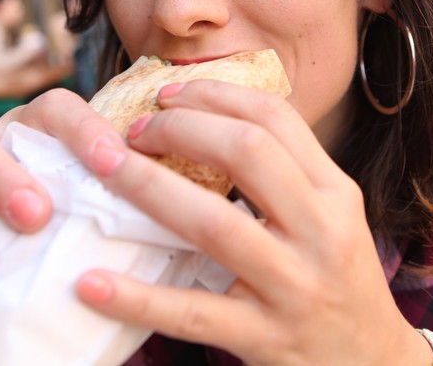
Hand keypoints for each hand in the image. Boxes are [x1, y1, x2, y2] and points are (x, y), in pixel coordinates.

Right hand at [0, 89, 123, 316]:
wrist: (36, 254)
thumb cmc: (86, 215)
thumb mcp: (108, 203)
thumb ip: (131, 202)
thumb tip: (187, 228)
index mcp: (46, 127)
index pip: (61, 111)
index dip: (86, 132)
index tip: (114, 165)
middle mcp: (2, 137)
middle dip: (9, 173)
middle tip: (36, 215)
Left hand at [72, 80, 431, 364]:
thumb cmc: (342, 281)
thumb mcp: (333, 217)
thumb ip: (287, 174)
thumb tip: (209, 122)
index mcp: (335, 194)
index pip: (276, 119)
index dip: (215, 95)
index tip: (169, 94)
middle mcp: (322, 232)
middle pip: (247, 152)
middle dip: (180, 128)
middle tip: (134, 130)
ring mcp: (295, 287)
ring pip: (213, 223)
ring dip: (148, 187)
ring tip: (104, 166)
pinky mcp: (266, 338)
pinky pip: (192, 313)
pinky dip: (137, 298)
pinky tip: (91, 283)